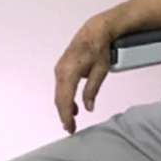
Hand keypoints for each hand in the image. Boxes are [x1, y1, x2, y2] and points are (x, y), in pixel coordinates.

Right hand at [53, 16, 112, 133]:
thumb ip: (92, 90)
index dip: (66, 115)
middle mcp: (60, 70)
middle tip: (70, 128)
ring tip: (72, 120)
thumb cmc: (99, 49)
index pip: (65, 99)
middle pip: (59, 98)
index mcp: (70, 72)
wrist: (95, 31)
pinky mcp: (61, 68)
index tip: (70, 127)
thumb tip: (88, 108)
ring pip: (59, 93)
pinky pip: (61, 87)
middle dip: (64, 115)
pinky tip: (73, 106)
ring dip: (64, 107)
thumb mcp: (101, 71)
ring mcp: (59, 68)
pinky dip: (65, 98)